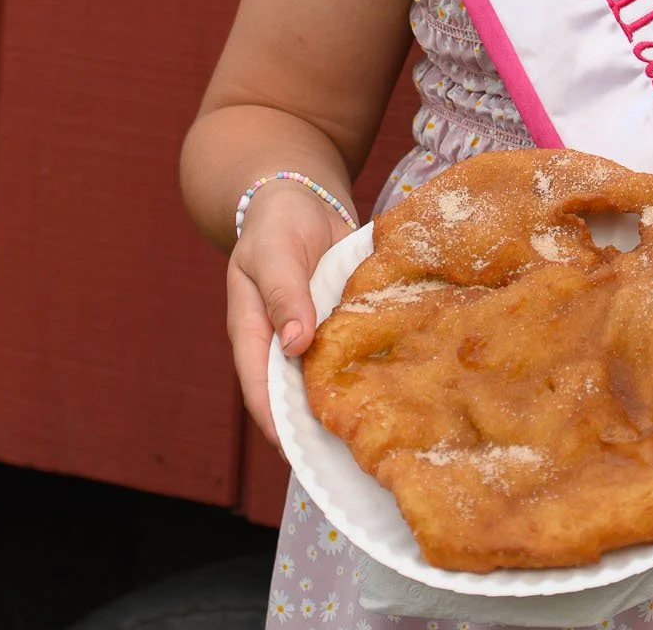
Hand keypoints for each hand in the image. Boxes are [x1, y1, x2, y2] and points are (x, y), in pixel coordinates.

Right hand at [227, 182, 355, 444]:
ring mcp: (314, 338)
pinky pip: (355, 355)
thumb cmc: (278, 224)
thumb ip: (283, 294)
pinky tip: (399, 388)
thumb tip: (294, 346)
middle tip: (350, 455)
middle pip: (296, 396)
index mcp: (253, 333)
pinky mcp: (343, 326)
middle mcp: (283, 344)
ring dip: (347, 403)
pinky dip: (371, 370)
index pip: (260, 389)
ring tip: (378, 434)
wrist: (304, 197)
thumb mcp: (273, 253)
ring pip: (327, 381)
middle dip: (317, 426)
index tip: (301, 453)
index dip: (278, 423)